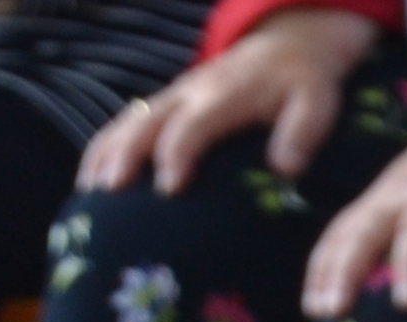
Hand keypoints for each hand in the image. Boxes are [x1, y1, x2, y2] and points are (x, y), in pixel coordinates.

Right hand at [79, 7, 377, 195]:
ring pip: (128, 120)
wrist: (286, 45)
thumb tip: (285, 169)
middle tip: (109, 192)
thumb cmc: (303, 82)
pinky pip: (126, 121)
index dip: (178, 154)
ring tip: (89, 190)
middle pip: (146, 122)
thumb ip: (302, 133)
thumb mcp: (317, 103)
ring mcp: (173, 95)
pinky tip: (92, 176)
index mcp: (224, 95)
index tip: (168, 188)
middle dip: (125, 155)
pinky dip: (105, 145)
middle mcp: (190, 93)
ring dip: (105, 152)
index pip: (193, 125)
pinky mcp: (167, 102)